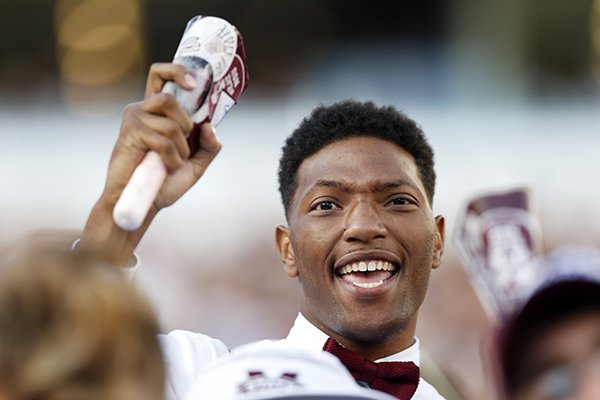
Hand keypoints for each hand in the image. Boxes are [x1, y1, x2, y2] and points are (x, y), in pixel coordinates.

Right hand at [81, 63, 221, 264]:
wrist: (143, 203)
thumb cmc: (164, 183)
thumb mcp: (196, 164)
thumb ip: (209, 146)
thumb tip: (209, 125)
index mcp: (157, 112)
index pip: (161, 75)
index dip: (177, 71)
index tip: (194, 84)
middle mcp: (143, 109)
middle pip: (171, 98)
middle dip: (186, 126)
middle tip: (182, 147)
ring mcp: (134, 119)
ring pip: (171, 122)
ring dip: (180, 147)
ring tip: (171, 162)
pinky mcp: (129, 132)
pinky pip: (163, 139)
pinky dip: (171, 157)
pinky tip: (162, 167)